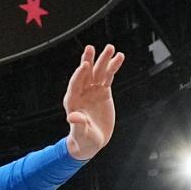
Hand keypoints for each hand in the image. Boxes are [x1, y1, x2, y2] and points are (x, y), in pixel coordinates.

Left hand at [63, 45, 125, 159]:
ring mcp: (92, 91)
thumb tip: (72, 117)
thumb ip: (78, 124)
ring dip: (104, 60)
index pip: (75, 84)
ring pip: (98, 72)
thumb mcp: (81, 134)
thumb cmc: (83, 140)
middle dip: (88, 61)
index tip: (85, 64)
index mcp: (73, 101)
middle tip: (90, 48)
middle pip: (85, 74)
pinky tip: (119, 58)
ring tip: (110, 47)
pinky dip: (113, 67)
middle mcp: (82, 92)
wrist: (91, 142)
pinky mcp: (103, 92)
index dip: (79, 74)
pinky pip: (108, 77)